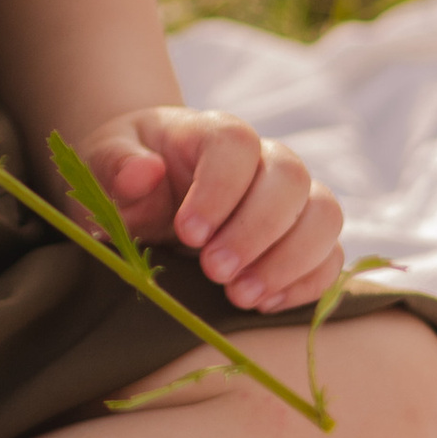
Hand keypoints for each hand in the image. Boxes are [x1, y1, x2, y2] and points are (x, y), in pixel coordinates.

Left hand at [77, 105, 345, 313]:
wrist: (151, 189)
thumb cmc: (130, 173)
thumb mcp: (106, 161)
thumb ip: (117, 163)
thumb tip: (142, 172)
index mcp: (215, 133)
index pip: (237, 145)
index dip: (219, 190)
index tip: (188, 233)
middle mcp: (265, 158)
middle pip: (290, 179)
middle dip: (256, 231)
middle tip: (215, 272)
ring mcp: (293, 198)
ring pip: (323, 216)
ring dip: (288, 261)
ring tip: (240, 296)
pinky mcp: (304, 236)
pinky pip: (330, 257)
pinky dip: (305, 284)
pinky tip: (264, 304)